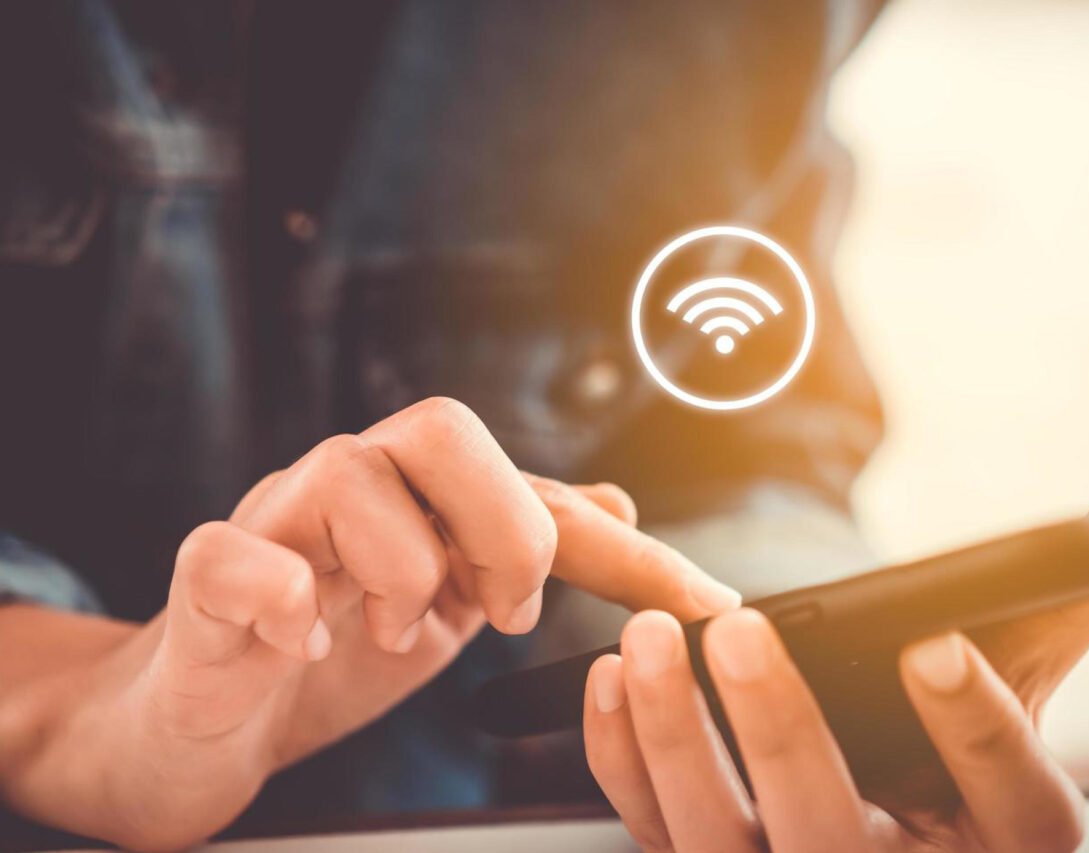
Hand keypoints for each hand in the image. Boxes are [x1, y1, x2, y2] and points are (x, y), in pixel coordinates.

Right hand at [0, 398, 739, 850]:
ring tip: (390, 634)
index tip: (708, 606)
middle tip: (499, 609)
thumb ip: (521, 551)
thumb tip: (619, 502)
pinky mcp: (200, 582)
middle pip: (438, 426)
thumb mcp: (447, 608)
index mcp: (420, 500)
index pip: (540, 496)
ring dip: (398, 571)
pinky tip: (305, 644)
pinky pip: (232, 556)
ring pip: (347, 474)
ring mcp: (271, 526)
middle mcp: (351, 490)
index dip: (629, 550)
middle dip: (498, 524)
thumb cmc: (323, 652)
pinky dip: (283, 602)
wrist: (194, 720)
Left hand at [583, 465, 1088, 851]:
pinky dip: (625, 766)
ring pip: (724, 848)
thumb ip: (1088, 585)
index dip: (979, 733)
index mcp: (1005, 836)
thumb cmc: (962, 726)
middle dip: (781, 729)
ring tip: (648, 645)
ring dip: (677, 743)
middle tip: (741, 627)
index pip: (1013, 808)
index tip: (937, 644)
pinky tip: (610, 685)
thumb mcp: (1029, 661)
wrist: (895, 798)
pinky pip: (654, 835)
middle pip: (834, 835)